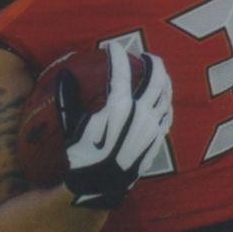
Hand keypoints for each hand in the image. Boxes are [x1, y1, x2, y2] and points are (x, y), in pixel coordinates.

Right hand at [58, 42, 172, 210]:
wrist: (102, 185)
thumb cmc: (84, 155)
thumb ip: (68, 98)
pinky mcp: (158, 138)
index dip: (117, 54)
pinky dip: (166, 100)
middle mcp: (141, 114)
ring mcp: (153, 126)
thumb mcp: (72, 127)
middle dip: (151, 60)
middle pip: (155, 77)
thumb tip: (64, 73)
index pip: (121, 71)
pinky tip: (162, 99)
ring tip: (157, 72)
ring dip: (163, 78)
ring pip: (166, 94)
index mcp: (119, 107)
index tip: (112, 46)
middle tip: (144, 54)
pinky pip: (168, 113)